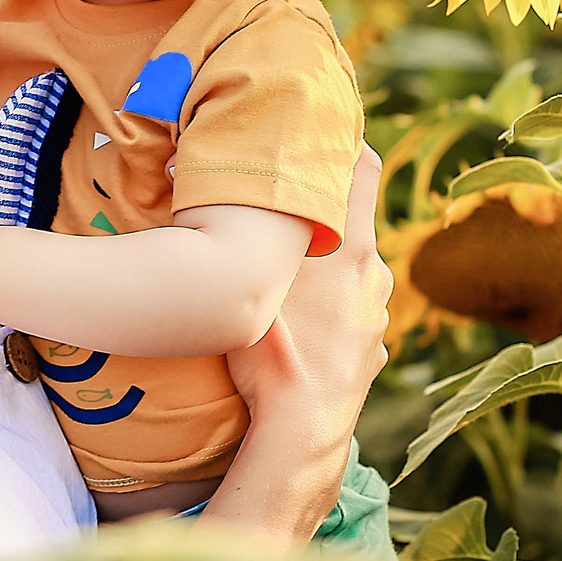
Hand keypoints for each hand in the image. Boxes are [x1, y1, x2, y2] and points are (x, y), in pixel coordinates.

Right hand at [227, 146, 390, 432]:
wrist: (302, 428)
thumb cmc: (271, 351)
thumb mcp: (250, 282)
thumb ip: (239, 232)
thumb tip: (184, 175)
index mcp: (349, 247)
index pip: (365, 168)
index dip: (349, 143)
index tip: (325, 131)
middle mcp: (373, 273)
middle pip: (354, 222)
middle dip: (324, 214)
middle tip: (285, 211)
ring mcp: (377, 314)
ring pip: (354, 274)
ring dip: (329, 269)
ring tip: (290, 280)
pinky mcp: (373, 349)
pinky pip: (353, 316)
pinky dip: (334, 313)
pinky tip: (303, 330)